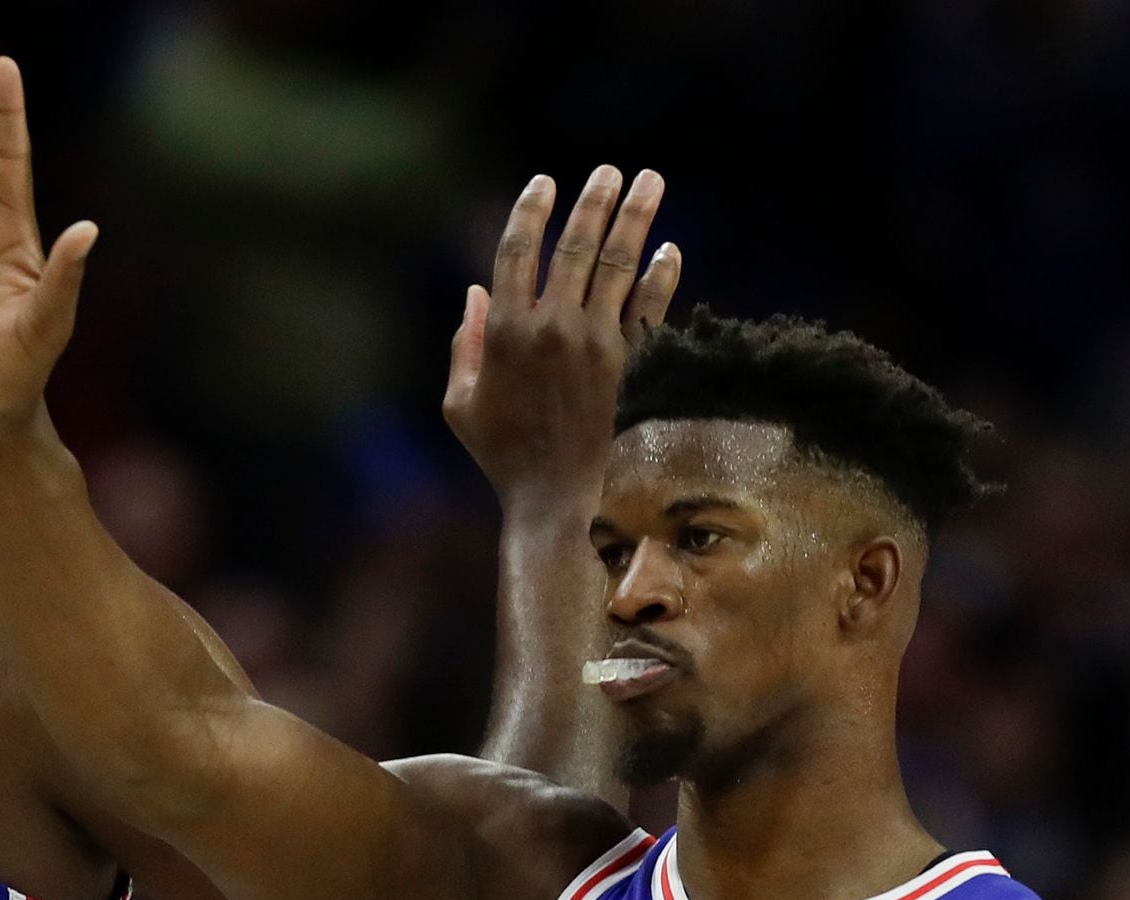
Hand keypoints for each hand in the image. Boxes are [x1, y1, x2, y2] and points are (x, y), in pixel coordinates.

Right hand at [443, 167, 680, 508]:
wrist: (556, 499)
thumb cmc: (500, 455)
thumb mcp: (460, 404)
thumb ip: (464, 344)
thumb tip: (475, 293)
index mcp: (505, 333)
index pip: (518, 252)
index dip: (532, 211)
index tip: (545, 183)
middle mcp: (552, 328)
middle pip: (576, 245)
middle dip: (594, 200)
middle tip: (610, 171)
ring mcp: (597, 343)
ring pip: (620, 263)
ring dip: (636, 216)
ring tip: (650, 181)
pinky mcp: (631, 363)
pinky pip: (651, 306)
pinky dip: (663, 274)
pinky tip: (669, 250)